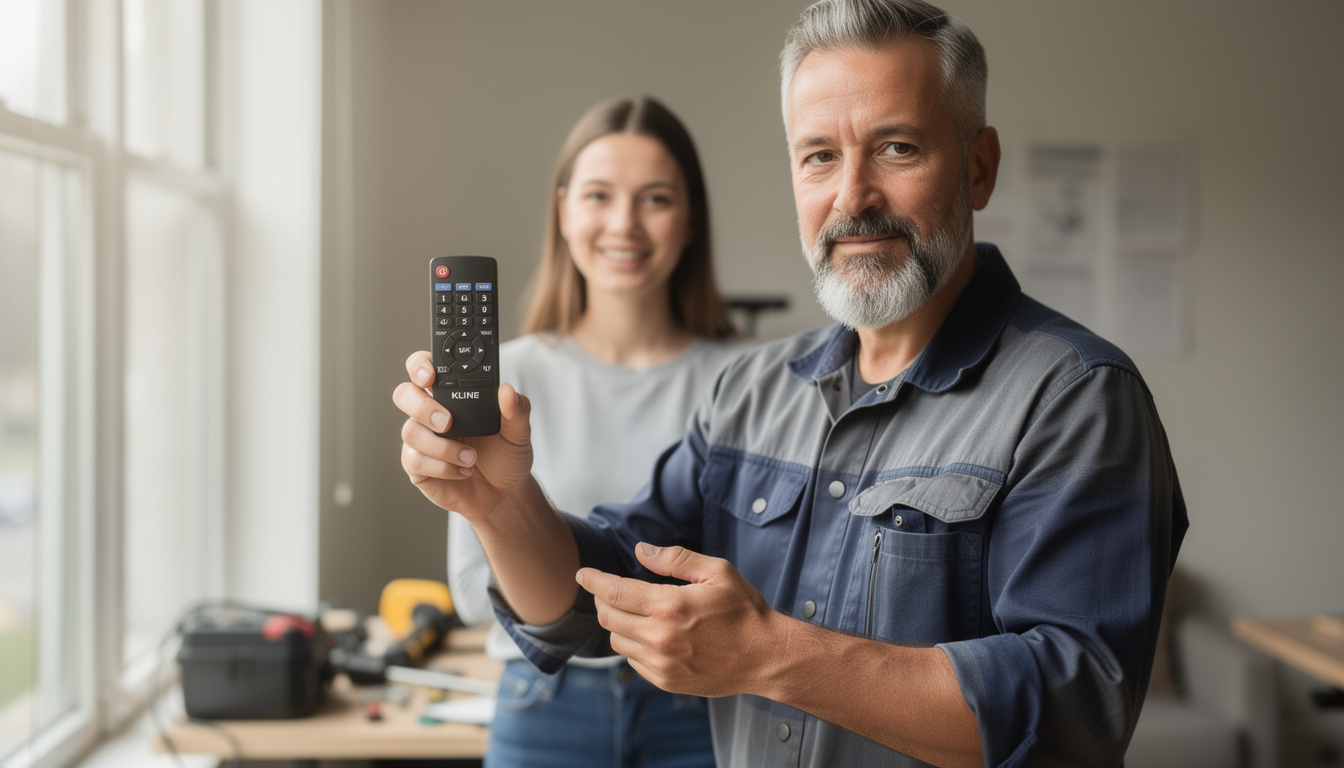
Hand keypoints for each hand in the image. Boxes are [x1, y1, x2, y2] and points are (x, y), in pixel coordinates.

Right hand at [394, 350, 533, 521]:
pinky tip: (462, 470)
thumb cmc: (506, 455)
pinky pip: (415, 460)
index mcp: (452, 395)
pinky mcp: (417, 466)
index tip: (431, 376)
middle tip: (448, 422)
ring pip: (410, 431)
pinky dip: (443, 467)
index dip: (420, 366)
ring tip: (471, 458)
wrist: (504, 492)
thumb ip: (517, 409)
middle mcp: (431, 413)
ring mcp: (422, 439)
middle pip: (404, 394)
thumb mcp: (519, 431)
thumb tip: (507, 391)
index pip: (425, 368)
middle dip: (422, 406)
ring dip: (443, 447)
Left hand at [576, 543, 781, 697]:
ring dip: (618, 623)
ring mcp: (661, 664)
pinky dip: (634, 645)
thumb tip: (640, 551)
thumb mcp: (717, 572)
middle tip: (610, 589)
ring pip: (617, 640)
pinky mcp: (666, 681)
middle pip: (607, 617)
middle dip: (602, 599)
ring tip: (636, 612)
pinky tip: (652, 635)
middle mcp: (660, 638)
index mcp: (669, 606)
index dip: (593, 580)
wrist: (766, 657)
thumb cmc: (744, 611)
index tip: (583, 573)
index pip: (613, 592)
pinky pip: (633, 661)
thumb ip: (675, 559)